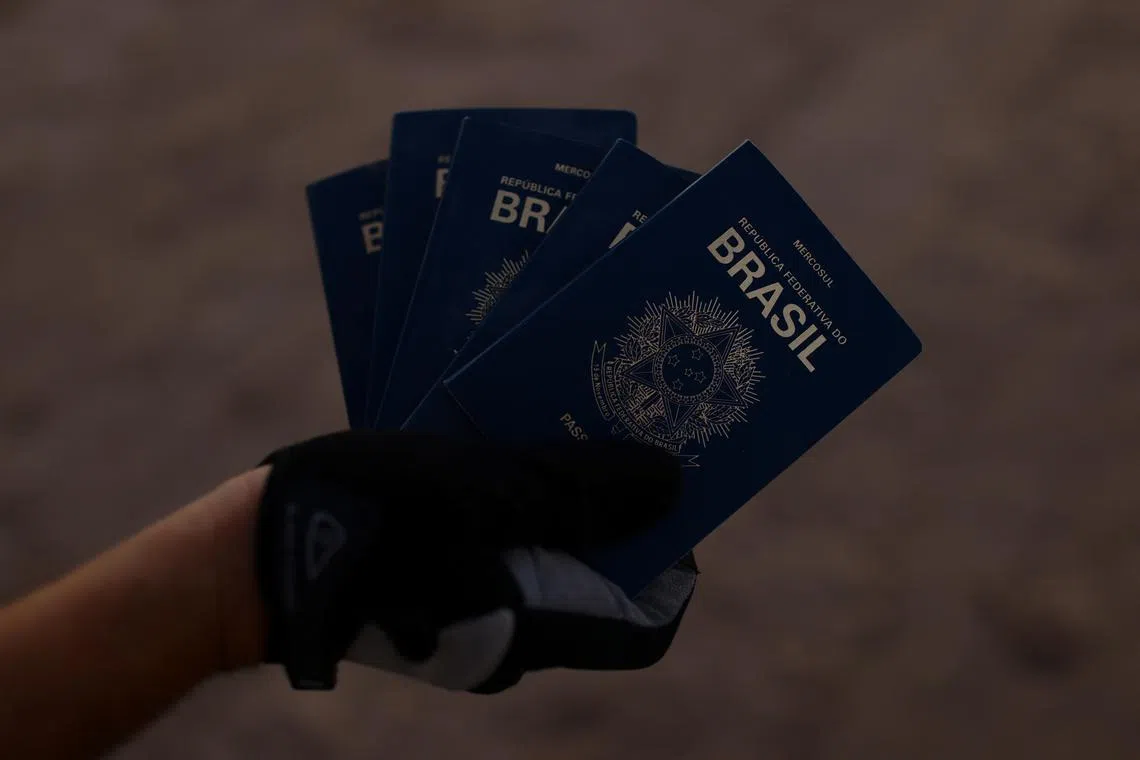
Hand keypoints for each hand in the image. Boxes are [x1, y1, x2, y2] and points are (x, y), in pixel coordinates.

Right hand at [255, 430, 697, 692]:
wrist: (246, 559)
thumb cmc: (366, 520)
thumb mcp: (481, 488)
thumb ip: (580, 490)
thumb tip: (673, 485)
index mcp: (534, 625)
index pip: (646, 618)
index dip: (673, 555)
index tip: (670, 483)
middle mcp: (512, 628)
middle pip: (600, 571)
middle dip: (614, 498)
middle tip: (620, 418)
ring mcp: (470, 607)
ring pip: (546, 546)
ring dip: (559, 482)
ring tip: (562, 407)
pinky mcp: (434, 580)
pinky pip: (497, 537)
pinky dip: (511, 490)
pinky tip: (499, 427)